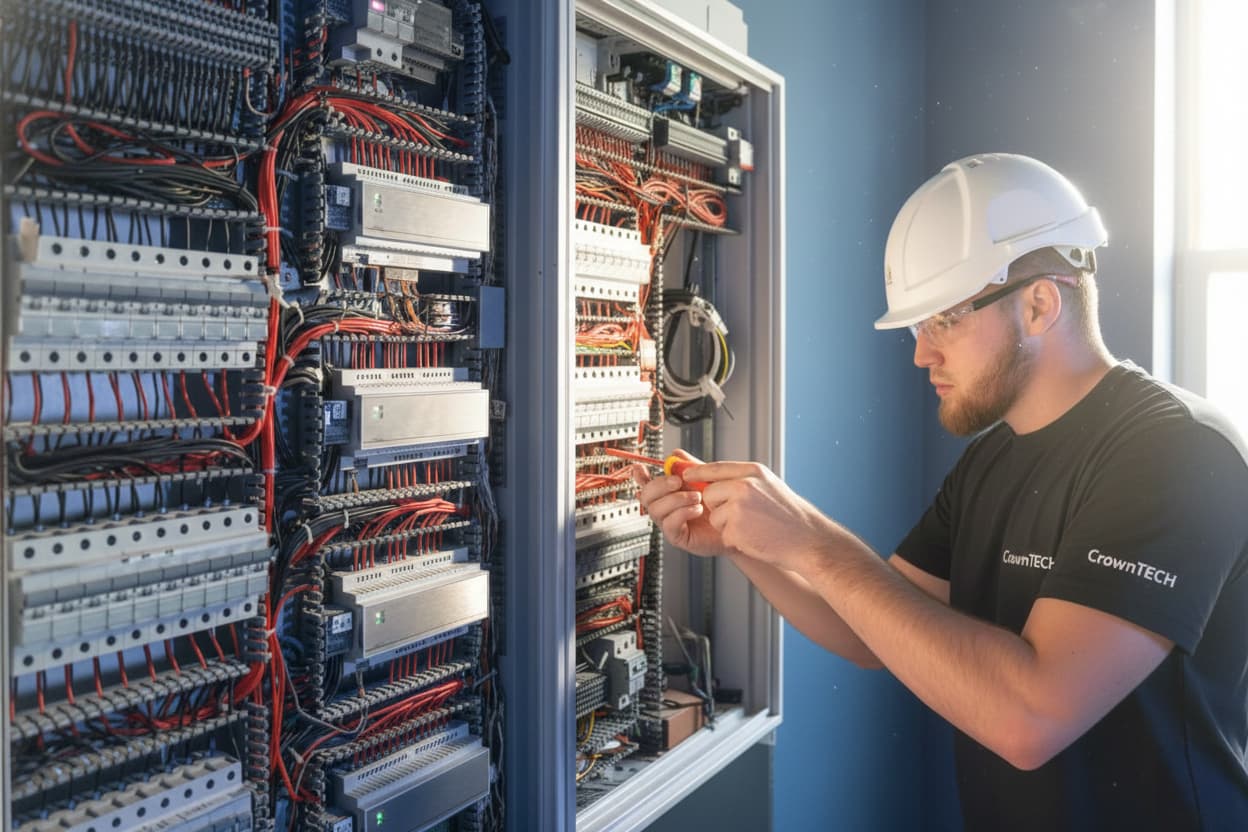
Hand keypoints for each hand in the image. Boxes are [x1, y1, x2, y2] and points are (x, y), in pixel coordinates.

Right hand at [632, 450, 728, 557]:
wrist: (735, 521)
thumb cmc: (721, 502)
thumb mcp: (706, 478)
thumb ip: (690, 466)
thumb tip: (676, 454)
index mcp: (669, 492)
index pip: (647, 483)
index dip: (640, 476)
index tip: (639, 468)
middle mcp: (666, 508)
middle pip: (646, 496)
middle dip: (659, 485)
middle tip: (678, 481)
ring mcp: (669, 522)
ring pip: (656, 509)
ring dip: (676, 499)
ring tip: (697, 497)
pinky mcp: (677, 537)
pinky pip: (669, 524)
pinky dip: (683, 513)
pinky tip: (697, 509)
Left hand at [688, 459, 837, 572]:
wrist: (806, 539)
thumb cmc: (789, 516)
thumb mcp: (768, 486)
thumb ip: (742, 480)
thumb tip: (714, 478)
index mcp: (753, 472)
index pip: (716, 467)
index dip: (697, 471)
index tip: (685, 475)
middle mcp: (744, 485)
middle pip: (709, 493)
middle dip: (717, 506)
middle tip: (740, 514)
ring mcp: (738, 506)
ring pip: (714, 515)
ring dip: (727, 524)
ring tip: (752, 526)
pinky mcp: (735, 528)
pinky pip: (723, 532)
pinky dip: (735, 538)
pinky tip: (753, 536)